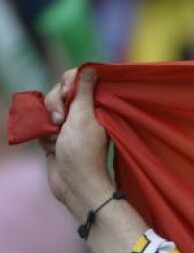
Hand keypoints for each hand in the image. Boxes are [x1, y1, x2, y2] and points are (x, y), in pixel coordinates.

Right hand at [40, 68, 115, 220]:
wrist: (74, 184)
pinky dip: (43, 137)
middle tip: (61, 122)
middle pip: (57, 93)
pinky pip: (40, 127)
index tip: (67, 95)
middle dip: (55, 106)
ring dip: (48, 124)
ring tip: (57, 138)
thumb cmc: (83, 152)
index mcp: (94, 106)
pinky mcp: (55, 138)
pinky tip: (51, 148)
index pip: (75, 80)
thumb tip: (93, 68)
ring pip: (46, 110)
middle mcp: (82, 114)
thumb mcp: (85, 117)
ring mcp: (67, 127)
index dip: (67, 84)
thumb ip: (84, 92)